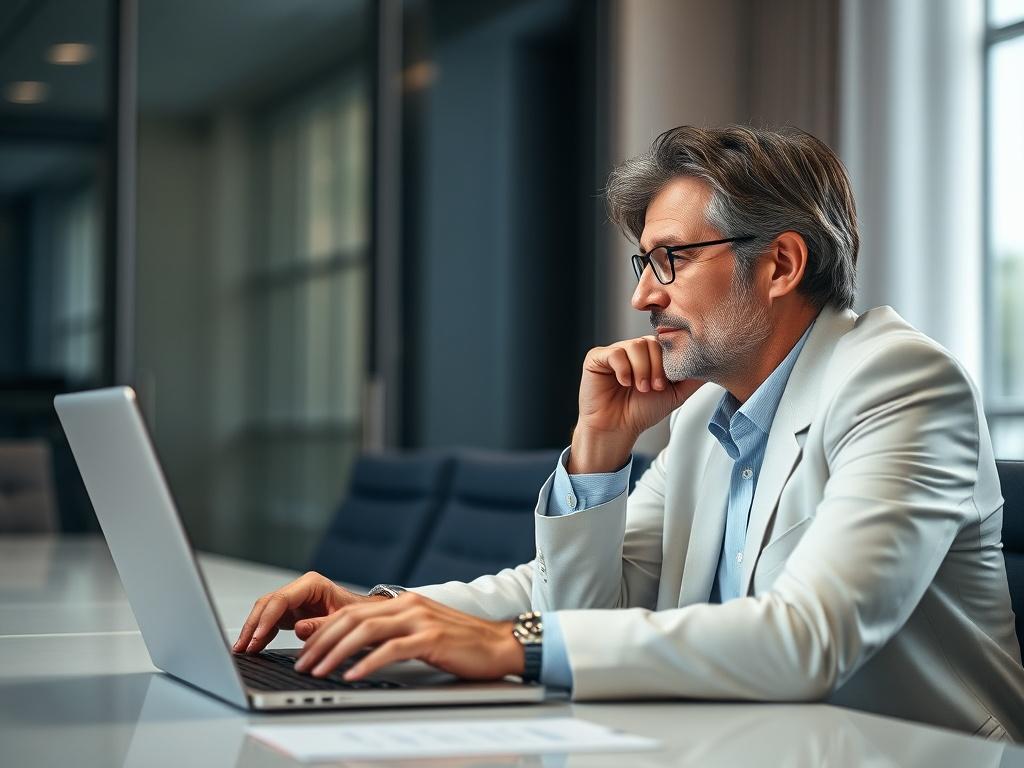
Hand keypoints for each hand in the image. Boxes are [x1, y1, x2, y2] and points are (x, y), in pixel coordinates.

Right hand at [233, 571, 385, 653]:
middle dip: (253, 625)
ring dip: (252, 631)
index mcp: (312, 584)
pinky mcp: (290, 613)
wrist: (364, 615)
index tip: (257, 637)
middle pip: (267, 604)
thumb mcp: (343, 619)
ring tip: (241, 650)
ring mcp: (293, 600)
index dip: (266, 618)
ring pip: (264, 612)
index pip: (281, 599)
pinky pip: (270, 622)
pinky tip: (252, 648)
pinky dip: (260, 635)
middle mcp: (299, 589)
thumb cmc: (357, 613)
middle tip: (243, 647)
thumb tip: (300, 629)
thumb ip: (322, 624)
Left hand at [292, 592, 524, 680]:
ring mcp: (419, 619)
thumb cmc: (460, 642)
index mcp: (402, 602)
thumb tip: (352, 644)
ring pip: (366, 631)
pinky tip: (352, 675)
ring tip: (319, 670)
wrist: (500, 644)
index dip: (323, 631)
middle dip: (321, 642)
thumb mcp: (418, 633)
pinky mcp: (431, 638)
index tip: (304, 650)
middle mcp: (408, 605)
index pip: (352, 612)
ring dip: (336, 652)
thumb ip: (387, 634)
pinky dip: (367, 663)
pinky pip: (391, 649)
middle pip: (352, 618)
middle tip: (302, 663)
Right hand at [570, 336, 701, 471]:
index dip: (668, 361)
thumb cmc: (642, 411)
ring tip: (640, 388)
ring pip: (635, 346)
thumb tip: (714, 363)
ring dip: (641, 370)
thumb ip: (693, 378)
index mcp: (651, 355)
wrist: (617, 428)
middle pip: (651, 342)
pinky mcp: (597, 357)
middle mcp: (633, 350)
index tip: (666, 383)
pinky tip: (624, 383)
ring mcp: (615, 352)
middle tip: (653, 388)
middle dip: (656, 367)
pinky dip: (623, 369)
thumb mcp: (676, 394)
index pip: (665, 343)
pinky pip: (615, 353)